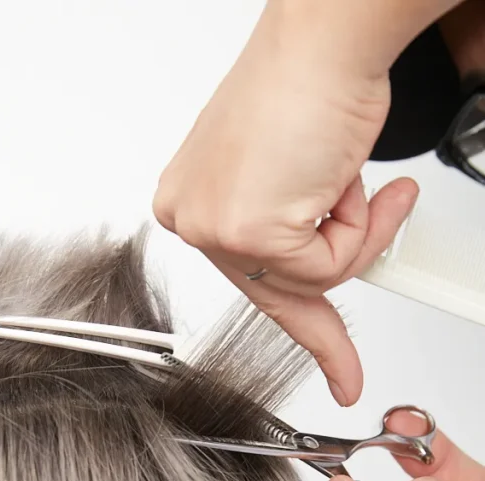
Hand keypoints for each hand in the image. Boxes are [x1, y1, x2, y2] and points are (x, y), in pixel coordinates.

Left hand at [153, 2, 418, 405]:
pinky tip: (347, 182)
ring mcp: (212, 227)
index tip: (323, 365)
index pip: (246, 280)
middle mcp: (193, 217)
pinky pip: (324, 270)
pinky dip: (357, 231)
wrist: (326, 41)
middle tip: (350, 371)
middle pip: (274, 292)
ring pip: (307, 283)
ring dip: (353, 237)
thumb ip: (291, 234)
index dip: (295, 327)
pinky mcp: (243, 232)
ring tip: (349, 179)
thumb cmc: (311, 87)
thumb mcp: (292, 178)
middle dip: (326, 320)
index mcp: (194, 203)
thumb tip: (316, 273)